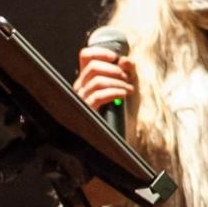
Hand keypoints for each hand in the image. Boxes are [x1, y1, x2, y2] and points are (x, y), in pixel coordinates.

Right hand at [74, 44, 136, 206]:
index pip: (84, 57)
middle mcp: (77, 91)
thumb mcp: (116, 98)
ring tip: (129, 89)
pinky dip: (115, 91)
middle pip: (92, 66)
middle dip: (114, 68)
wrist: (99, 154)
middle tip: (127, 77)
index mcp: (84, 84)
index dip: (100, 52)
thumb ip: (121, 79)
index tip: (116, 57)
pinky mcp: (85, 113)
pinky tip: (125, 95)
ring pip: (96, 79)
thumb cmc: (109, 125)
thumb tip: (128, 62)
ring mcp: (79, 102)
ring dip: (118, 81)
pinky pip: (99, 95)